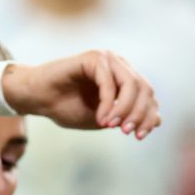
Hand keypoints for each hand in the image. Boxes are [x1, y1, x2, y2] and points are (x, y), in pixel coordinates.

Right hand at [0, 52, 161, 138]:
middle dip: (139, 113)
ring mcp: (106, 59)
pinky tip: (101, 119)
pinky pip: (108, 81)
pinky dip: (108, 103)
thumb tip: (157, 120)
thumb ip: (128, 117)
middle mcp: (118, 65)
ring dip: (125, 108)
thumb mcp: (104, 119)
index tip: (139, 136)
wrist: (37, 99)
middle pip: (144, 88)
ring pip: (131, 83)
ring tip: (112, 126)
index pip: (148, 94)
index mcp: (124, 78)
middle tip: (127, 132)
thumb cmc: (67, 107)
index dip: (148, 116)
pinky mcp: (92, 58)